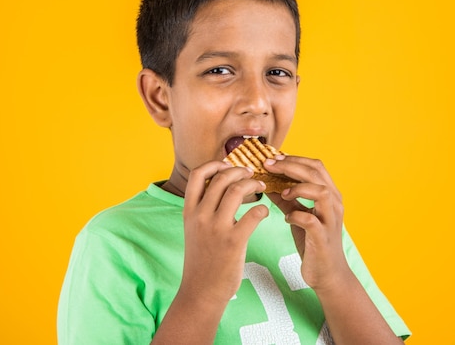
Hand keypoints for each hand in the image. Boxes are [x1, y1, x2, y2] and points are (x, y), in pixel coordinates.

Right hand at [180, 161, 269, 306]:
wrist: (201, 291)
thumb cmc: (202, 259)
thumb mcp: (193, 229)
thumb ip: (203, 208)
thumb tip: (220, 188)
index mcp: (189, 211)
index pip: (198, 174)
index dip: (215, 164)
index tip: (228, 165)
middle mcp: (200, 215)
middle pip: (222, 177)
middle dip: (240, 171)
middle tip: (251, 174)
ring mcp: (216, 228)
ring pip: (237, 190)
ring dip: (253, 184)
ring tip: (262, 187)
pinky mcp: (233, 241)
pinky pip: (253, 214)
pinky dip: (263, 208)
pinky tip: (264, 212)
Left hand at [264, 155, 349, 292]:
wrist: (327, 274)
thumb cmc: (313, 242)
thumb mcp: (298, 215)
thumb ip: (285, 199)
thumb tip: (266, 182)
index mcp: (329, 194)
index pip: (315, 166)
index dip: (294, 159)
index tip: (273, 158)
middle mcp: (334, 203)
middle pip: (316, 173)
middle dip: (290, 166)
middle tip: (269, 166)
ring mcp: (330, 220)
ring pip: (321, 192)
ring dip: (298, 187)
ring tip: (281, 193)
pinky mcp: (323, 237)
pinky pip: (311, 220)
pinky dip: (296, 215)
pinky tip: (287, 218)